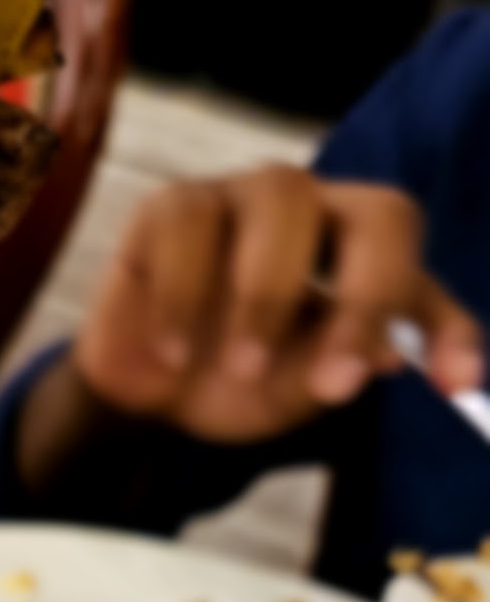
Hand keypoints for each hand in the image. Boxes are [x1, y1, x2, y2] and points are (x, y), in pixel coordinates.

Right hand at [74, 166, 484, 442]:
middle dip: (367, 299)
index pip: (421, 261)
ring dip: (266, 297)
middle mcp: (312, 211)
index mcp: (356, 250)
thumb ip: (343, 367)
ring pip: (283, 199)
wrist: (147, 403)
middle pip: (376, 211)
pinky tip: (173, 355)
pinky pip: (189, 225)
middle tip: (334, 384)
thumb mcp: (299, 390)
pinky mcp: (170, 209)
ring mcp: (240, 199)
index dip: (442, 318)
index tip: (454, 384)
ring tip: (240, 371)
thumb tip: (388, 353)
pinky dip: (183, 298)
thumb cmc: (234, 382)